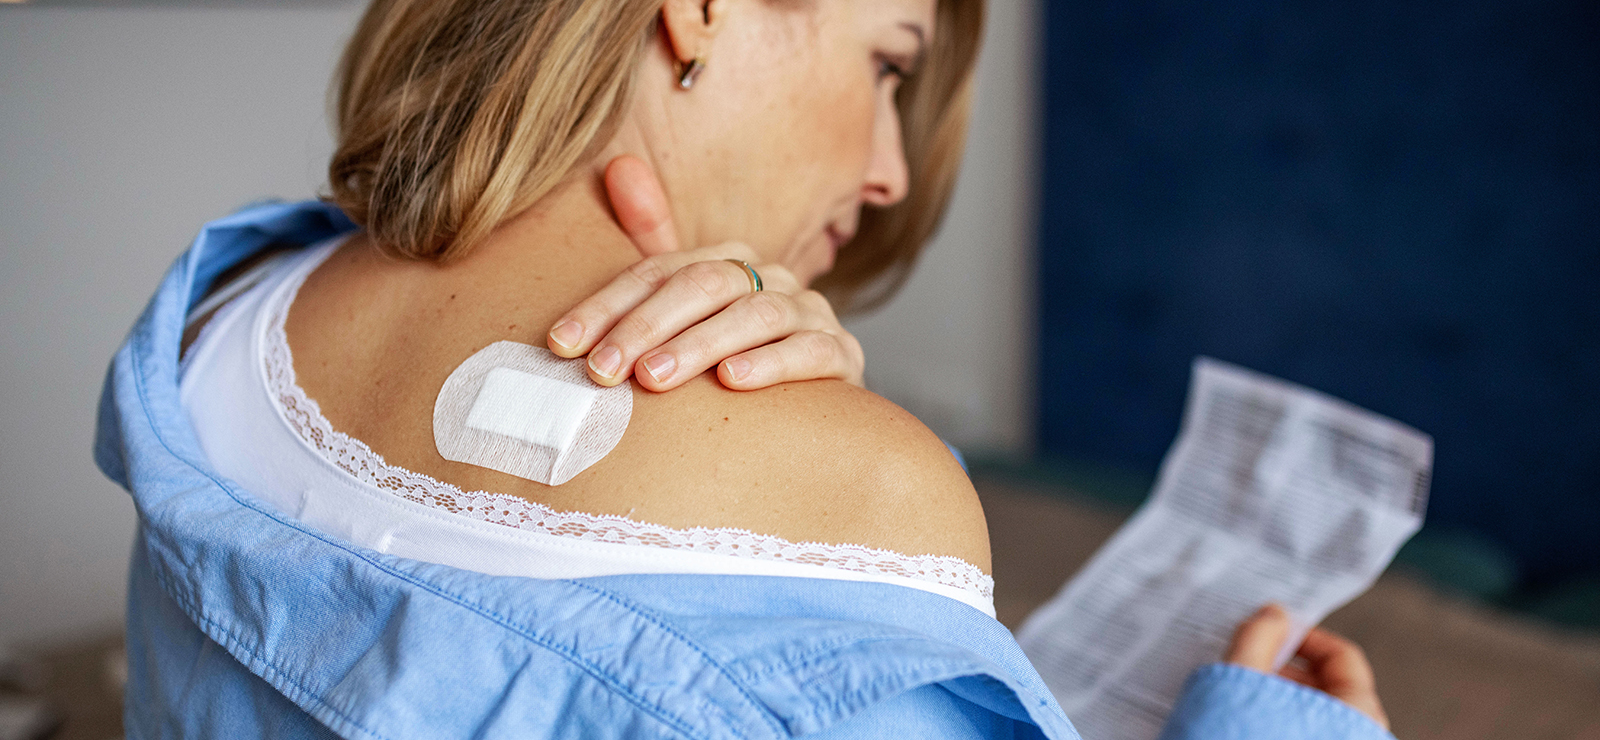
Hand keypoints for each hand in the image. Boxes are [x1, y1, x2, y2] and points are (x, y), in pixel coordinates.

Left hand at [546, 155, 865, 390]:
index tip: (564, 344)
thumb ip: (652, 247)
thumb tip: (618, 168)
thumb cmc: (733, 364)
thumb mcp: (686, 315)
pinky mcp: (843, 356)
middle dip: (646, 327)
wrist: (814, 416)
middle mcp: (773, 277)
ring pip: (754, 315)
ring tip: (654, 378)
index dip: (607, 306)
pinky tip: (733, 381)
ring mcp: (811, 314)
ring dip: (699, 345)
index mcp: (729, 261)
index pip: (658, 271)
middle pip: (704, 285)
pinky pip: (809, 351)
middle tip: (603, 369)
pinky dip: (771, 364)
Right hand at [1225, 604, 1389, 729]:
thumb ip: (1258, 640)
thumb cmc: (1250, 738)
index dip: (1304, 636)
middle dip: (1284, 668)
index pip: (1343, 655)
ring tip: (1243, 698)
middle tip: (1248, 665)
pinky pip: (1306, 730)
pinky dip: (1280, 720)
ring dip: (1278, 697)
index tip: (1271, 633)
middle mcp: (1360, 732)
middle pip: (1327, 683)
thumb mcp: (1247, 682)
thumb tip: (1273, 613)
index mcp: (1359, 711)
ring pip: (1313, 712)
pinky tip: (1250, 719)